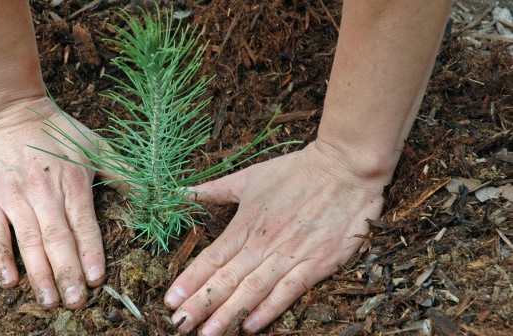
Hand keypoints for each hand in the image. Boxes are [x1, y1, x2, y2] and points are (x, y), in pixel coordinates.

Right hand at [0, 97, 107, 308]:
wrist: (6, 107)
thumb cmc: (55, 129)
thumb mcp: (95, 145)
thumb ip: (123, 173)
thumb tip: (154, 195)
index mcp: (73, 182)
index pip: (84, 224)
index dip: (91, 253)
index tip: (97, 280)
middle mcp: (44, 192)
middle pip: (57, 239)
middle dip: (68, 273)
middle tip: (76, 303)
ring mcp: (14, 197)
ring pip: (28, 241)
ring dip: (39, 273)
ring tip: (49, 300)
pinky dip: (1, 258)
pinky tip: (10, 281)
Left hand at [164, 140, 387, 333]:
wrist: (345, 167)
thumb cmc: (296, 171)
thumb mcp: (249, 176)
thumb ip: (214, 189)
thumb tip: (181, 192)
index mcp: (245, 223)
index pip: (211, 258)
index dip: (189, 281)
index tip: (169, 301)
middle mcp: (263, 243)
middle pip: (226, 279)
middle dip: (201, 304)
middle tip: (179, 324)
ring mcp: (290, 255)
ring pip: (252, 290)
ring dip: (228, 314)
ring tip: (207, 334)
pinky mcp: (317, 263)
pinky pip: (289, 292)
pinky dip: (268, 310)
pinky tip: (250, 327)